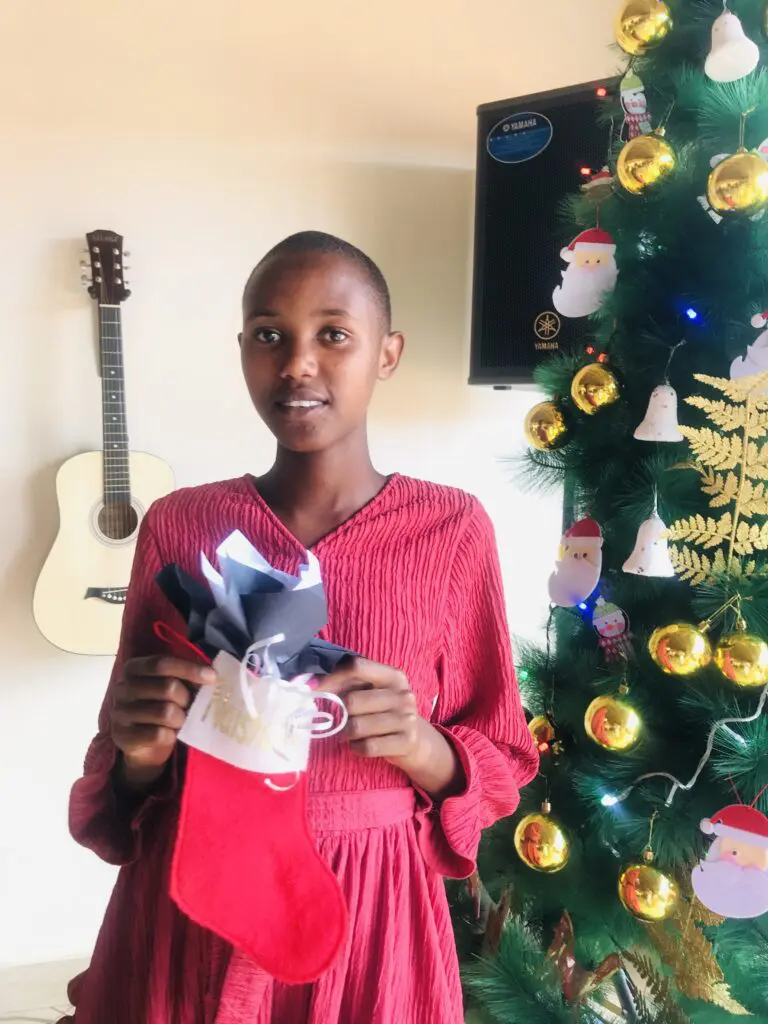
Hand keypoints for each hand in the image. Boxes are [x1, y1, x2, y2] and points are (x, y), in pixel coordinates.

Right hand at [111, 655, 216, 791]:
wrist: (144, 746)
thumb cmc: (162, 708)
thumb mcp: (172, 688)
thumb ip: (186, 678)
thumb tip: (212, 675)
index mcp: (133, 669)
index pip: (162, 663)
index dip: (189, 669)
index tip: (212, 677)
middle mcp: (122, 688)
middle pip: (167, 687)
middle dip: (187, 699)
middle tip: (190, 706)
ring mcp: (119, 713)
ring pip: (165, 712)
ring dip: (180, 719)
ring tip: (179, 721)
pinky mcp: (122, 736)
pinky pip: (157, 735)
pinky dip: (170, 736)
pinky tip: (169, 735)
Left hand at [323, 657, 421, 763]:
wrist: (418, 741)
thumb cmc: (386, 713)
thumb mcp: (374, 692)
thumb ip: (348, 684)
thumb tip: (311, 685)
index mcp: (393, 676)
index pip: (356, 666)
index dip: (331, 678)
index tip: (313, 690)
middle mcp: (403, 694)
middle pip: (352, 701)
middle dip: (341, 715)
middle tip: (343, 720)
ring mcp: (407, 718)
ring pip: (356, 727)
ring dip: (347, 734)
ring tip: (352, 734)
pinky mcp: (406, 742)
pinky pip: (367, 747)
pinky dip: (357, 748)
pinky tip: (361, 745)